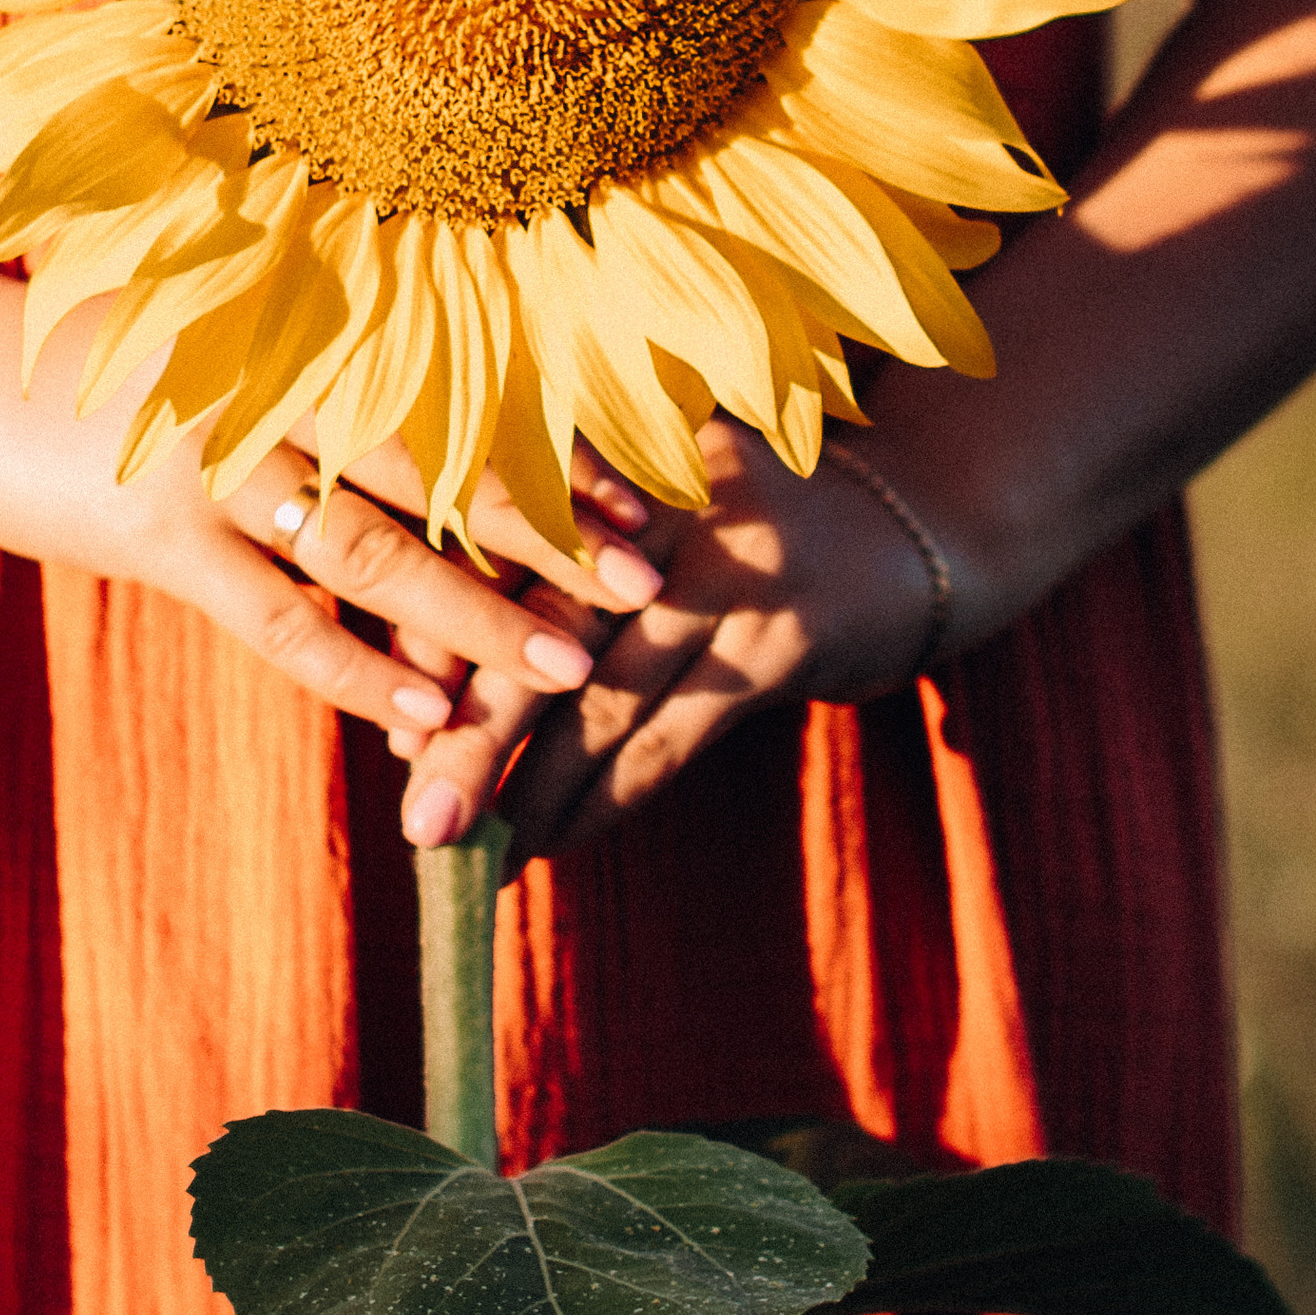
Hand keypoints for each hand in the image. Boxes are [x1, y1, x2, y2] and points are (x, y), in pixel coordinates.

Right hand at [14, 306, 665, 749]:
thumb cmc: (94, 359)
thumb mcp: (211, 347)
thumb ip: (313, 382)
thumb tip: (431, 430)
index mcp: (298, 344)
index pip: (456, 406)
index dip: (553, 455)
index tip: (645, 497)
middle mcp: (273, 399)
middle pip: (443, 475)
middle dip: (553, 538)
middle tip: (651, 585)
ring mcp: (214, 470)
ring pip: (375, 554)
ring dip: (478, 617)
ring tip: (570, 667)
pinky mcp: (157, 538)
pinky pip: (276, 618)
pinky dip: (356, 669)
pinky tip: (428, 715)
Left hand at [395, 416, 942, 857]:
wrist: (922, 526)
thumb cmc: (745, 543)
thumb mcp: (650, 526)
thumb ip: (551, 578)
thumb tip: (423, 687)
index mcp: (613, 467)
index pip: (500, 562)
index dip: (439, 646)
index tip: (393, 727)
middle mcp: (664, 504)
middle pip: (541, 628)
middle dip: (473, 730)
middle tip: (415, 815)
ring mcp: (730, 568)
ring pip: (603, 695)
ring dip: (532, 786)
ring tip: (471, 847)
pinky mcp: (785, 636)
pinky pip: (673, 734)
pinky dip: (609, 795)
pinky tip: (557, 839)